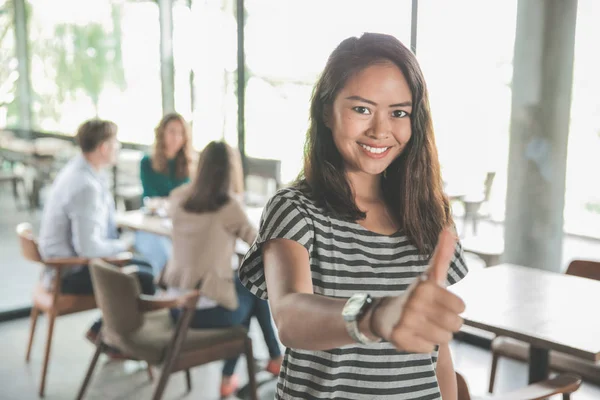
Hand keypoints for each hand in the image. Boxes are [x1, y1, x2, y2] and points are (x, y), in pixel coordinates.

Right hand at [370, 228, 465, 352]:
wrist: (382, 313)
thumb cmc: (414, 293)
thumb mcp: (428, 274)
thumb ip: (441, 253)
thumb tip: (450, 229)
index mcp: (425, 286)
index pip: (461, 307)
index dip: (454, 307)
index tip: (440, 303)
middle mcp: (415, 303)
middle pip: (455, 325)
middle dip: (448, 323)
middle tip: (433, 316)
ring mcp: (406, 321)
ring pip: (444, 339)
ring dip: (437, 334)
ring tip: (424, 325)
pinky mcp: (399, 339)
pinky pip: (429, 348)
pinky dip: (424, 344)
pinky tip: (414, 333)